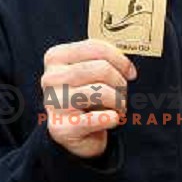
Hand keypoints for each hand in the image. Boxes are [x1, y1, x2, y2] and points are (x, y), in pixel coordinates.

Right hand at [41, 39, 136, 157]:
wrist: (70, 134)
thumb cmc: (83, 97)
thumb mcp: (87, 72)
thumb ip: (102, 60)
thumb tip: (127, 66)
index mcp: (56, 57)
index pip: (95, 47)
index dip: (119, 59)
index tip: (130, 72)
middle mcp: (51, 77)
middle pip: (101, 69)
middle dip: (120, 82)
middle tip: (123, 93)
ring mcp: (54, 103)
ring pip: (100, 92)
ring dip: (117, 101)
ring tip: (118, 108)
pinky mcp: (61, 128)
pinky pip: (97, 118)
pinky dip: (111, 118)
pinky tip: (111, 119)